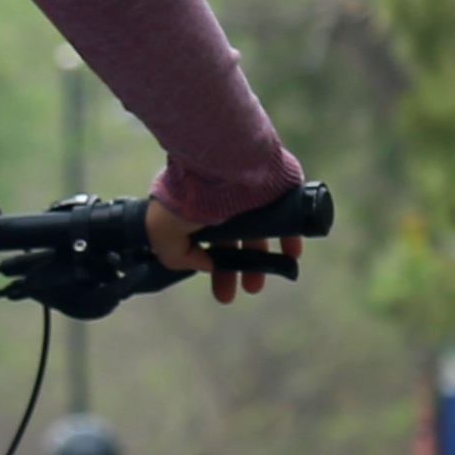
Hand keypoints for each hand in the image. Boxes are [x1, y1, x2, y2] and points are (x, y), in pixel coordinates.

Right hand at [146, 190, 299, 301]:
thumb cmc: (186, 197)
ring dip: (265, 260)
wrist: (219, 163)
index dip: (215, 268)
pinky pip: (289, 217)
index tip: (222, 291)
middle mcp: (226, 202)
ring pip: (262, 232)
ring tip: (260, 283)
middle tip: (245, 291)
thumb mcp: (163, 234)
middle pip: (237, 241)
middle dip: (241, 270)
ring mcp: (253, 196)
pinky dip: (291, 238)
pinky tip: (291, 256)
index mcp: (199, 210)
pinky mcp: (277, 189)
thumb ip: (178, 257)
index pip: (210, 243)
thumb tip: (207, 265)